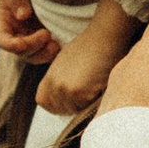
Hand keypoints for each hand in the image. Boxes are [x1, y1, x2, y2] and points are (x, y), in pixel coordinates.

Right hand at [0, 0, 52, 65]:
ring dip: (45, 54)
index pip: (2, 39)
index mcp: (3, 24)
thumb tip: (23, 15)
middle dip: (33, 46)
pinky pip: (50, 52)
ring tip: (55, 45)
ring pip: (35, 56)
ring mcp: (32, 40)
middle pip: (21, 51)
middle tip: (46, 34)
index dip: (10, 45)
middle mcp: (16, 36)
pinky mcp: (47, 41)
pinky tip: (62, 45)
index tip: (21, 44)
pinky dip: (55, 52)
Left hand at [36, 0, 139, 114]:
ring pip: (74, 110)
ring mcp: (65, 89)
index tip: (70, 98)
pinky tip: (100, 86)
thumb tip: (63, 100)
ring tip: (94, 87)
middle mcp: (54, 84)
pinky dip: (94, 101)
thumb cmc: (91, 48)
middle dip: (73, 105)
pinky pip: (87, 108)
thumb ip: (59, 81)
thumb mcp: (65, 63)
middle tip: (87, 91)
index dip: (56, 104)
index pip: (43, 102)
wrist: (104, 36)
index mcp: (49, 77)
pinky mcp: (79, 93)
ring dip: (85, 104)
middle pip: (60, 109)